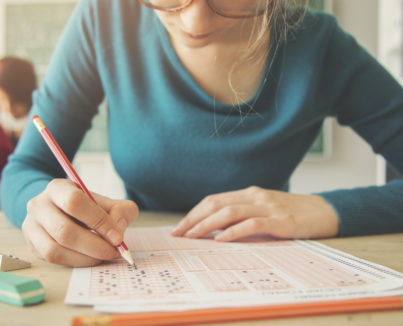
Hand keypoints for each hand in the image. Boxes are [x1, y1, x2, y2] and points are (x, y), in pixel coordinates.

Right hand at [22, 178, 137, 266]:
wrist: (60, 210)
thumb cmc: (85, 207)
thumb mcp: (105, 202)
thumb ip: (120, 211)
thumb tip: (118, 231)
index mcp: (58, 188)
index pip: (74, 202)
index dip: (98, 221)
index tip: (117, 236)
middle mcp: (39, 205)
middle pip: (64, 230)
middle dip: (95, 245)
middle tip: (114, 251)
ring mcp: (31, 226)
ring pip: (55, 249)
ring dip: (85, 257)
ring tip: (103, 255)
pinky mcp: (31, 245)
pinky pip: (53, 259)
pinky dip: (76, 262)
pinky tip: (89, 258)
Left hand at [171, 186, 338, 240]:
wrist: (324, 212)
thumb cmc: (291, 213)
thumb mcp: (263, 209)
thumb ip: (242, 213)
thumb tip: (214, 228)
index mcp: (248, 193)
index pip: (214, 200)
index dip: (194, 213)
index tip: (180, 226)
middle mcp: (254, 196)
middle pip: (216, 204)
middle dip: (193, 218)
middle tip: (178, 233)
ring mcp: (267, 207)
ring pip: (229, 212)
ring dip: (207, 224)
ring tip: (192, 236)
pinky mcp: (279, 221)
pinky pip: (251, 224)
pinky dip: (233, 231)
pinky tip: (221, 239)